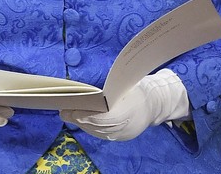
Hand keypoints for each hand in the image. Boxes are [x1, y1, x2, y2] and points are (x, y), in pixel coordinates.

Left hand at [59, 69, 189, 140]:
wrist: (156, 103)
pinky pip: (102, 134)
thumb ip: (110, 90)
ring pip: (98, 131)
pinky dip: (89, 127)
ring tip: (68, 115)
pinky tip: (80, 120)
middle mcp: (128, 126)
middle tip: (64, 111)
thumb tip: (88, 93)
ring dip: (82, 124)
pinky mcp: (121, 137)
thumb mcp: (127, 83)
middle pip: (99, 126)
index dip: (88, 116)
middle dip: (80, 119)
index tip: (73, 111)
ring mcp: (125, 134)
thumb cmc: (138, 88)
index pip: (105, 118)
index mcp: (131, 110)